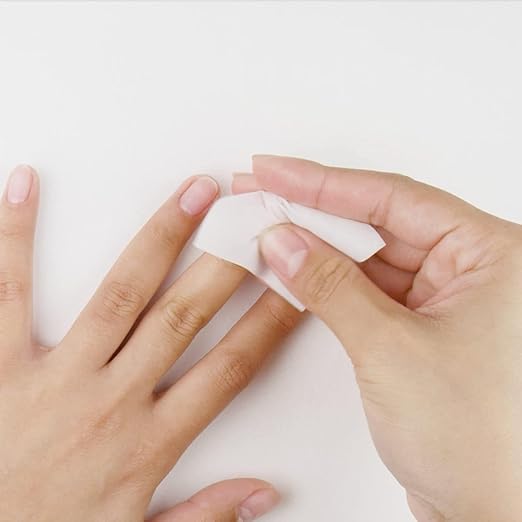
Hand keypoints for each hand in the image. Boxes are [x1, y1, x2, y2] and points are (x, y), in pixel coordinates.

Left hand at [0, 165, 298, 521]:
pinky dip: (16, 234)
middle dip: (226, 262)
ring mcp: (55, 374)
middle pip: (184, 317)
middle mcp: (109, 399)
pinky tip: (26, 186)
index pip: (230, 370)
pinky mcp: (0, 363)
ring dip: (161, 238)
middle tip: (254, 219)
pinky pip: (8, 291)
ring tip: (191, 194)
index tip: (294, 287)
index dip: (268, 324)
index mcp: (147, 442)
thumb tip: (263, 493)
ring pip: (121, 293)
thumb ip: (204, 516)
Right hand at [234, 156, 521, 521]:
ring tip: (264, 228)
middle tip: (261, 193)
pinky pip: (364, 289)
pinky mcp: (416, 327)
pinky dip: (325, 281)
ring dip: (314, 247)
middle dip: (312, 212)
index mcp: (490, 255)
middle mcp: (469, 270)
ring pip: (365, 257)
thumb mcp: (391, 349)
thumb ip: (331, 287)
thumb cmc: (482, 445)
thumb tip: (284, 242)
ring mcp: (441, 299)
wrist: (491, 516)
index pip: (392, 199)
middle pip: (375, 223)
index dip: (324, 182)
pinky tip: (290, 267)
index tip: (275, 171)